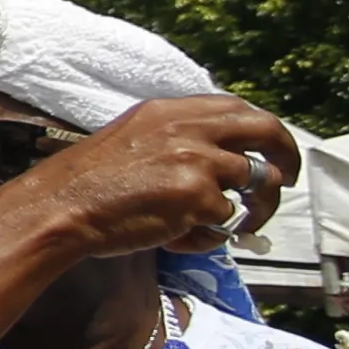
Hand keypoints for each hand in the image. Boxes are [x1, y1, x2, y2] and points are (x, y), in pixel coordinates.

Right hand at [0, 97, 299, 261]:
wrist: (61, 206)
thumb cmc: (88, 181)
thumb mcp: (134, 137)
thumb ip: (177, 138)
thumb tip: (220, 157)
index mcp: (171, 111)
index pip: (239, 109)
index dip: (264, 131)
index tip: (271, 152)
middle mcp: (190, 129)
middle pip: (265, 132)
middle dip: (287, 157)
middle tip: (288, 181)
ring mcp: (198, 162)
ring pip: (257, 184)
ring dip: (254, 210)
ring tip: (228, 226)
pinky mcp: (199, 198)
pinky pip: (227, 222)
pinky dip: (208, 237)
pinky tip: (176, 238)